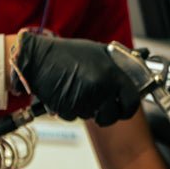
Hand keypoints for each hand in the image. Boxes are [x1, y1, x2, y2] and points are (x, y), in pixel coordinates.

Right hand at [13, 33, 141, 125]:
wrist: (37, 59)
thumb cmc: (65, 53)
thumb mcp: (97, 51)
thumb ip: (115, 65)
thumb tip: (131, 69)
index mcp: (111, 75)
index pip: (132, 101)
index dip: (128, 107)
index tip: (124, 107)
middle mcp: (100, 90)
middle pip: (112, 115)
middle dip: (107, 113)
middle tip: (99, 104)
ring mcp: (84, 101)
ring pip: (92, 116)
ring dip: (87, 109)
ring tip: (77, 90)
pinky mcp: (68, 110)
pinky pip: (75, 117)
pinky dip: (71, 110)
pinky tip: (66, 94)